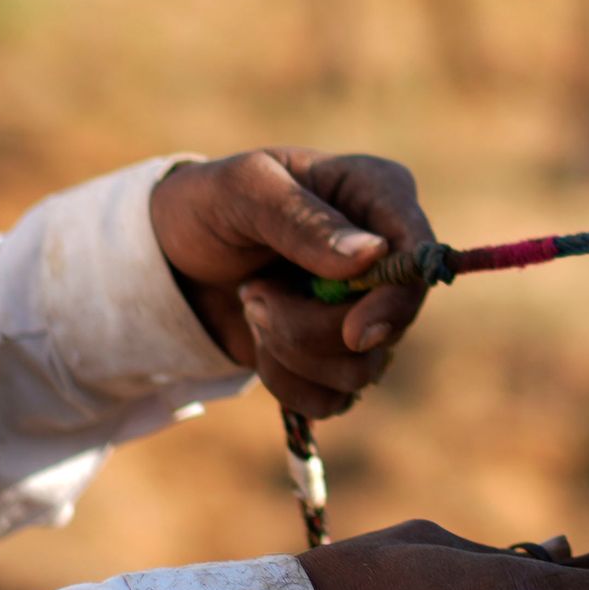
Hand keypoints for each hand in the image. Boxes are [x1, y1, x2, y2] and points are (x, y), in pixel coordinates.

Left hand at [147, 148, 430, 414]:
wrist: (169, 258)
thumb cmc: (209, 204)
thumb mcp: (244, 190)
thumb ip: (304, 220)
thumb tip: (372, 255)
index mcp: (377, 195)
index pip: (419, 257)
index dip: (396, 302)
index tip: (355, 333)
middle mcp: (384, 255)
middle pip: (390, 324)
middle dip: (313, 327)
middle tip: (254, 294)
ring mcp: (365, 309)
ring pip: (362, 369)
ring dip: (292, 351)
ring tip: (253, 305)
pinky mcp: (337, 354)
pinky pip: (334, 399)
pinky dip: (286, 382)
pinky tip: (260, 341)